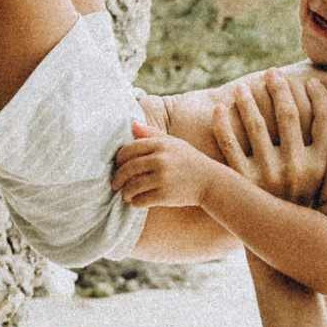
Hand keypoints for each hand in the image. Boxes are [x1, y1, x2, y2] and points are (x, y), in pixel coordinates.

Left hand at [111, 124, 227, 208]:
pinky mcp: (165, 195)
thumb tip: (132, 124)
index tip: (118, 166)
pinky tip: (137, 202)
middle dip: (118, 179)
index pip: (128, 149)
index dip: (119, 159)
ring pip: (131, 186)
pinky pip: (140, 200)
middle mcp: (160, 160)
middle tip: (116, 184)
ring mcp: (162, 178)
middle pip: (127, 169)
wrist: (210, 181)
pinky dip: (135, 203)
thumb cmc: (189, 161)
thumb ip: (152, 133)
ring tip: (126, 195)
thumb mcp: (174, 143)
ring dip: (125, 193)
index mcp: (160, 144)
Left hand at [214, 68, 326, 206]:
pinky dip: (222, 126)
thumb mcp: (322, 186)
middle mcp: (297, 169)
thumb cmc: (303, 210)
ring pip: (256, 126)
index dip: (318, 97)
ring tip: (240, 89)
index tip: (308, 80)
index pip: (324, 120)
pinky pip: (229, 146)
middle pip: (288, 116)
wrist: (279, 246)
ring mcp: (268, 175)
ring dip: (247, 101)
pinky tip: (219, 110)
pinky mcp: (243, 182)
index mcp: (320, 166)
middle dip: (279, 90)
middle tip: (271, 72)